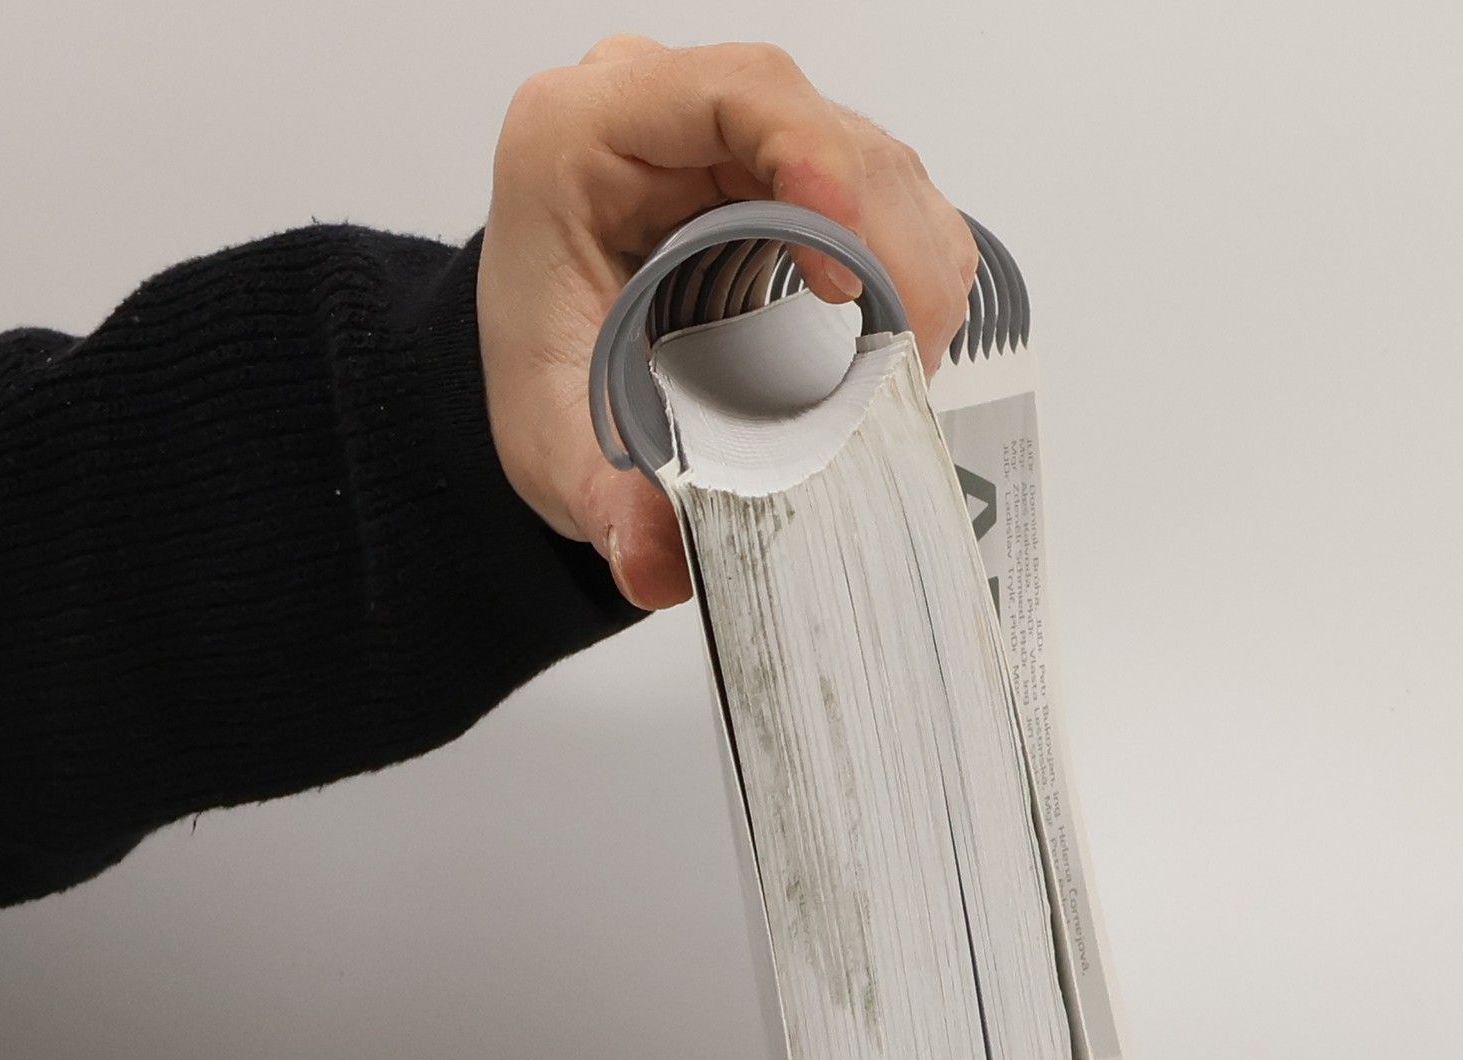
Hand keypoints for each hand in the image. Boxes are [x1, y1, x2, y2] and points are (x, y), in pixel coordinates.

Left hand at [477, 36, 979, 611]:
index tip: (848, 274)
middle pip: (827, 130)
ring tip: (902, 370)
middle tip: (906, 364)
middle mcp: (670, 114)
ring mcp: (744, 141)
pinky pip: (889, 200)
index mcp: (585, 135)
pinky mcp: (797, 178)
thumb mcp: (560, 452)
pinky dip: (913, 274)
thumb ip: (610, 506)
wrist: (555, 382)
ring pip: (875, 164)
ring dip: (912, 268)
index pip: (733, 96)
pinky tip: (895, 347)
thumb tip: (659, 561)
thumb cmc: (549, 381)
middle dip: (890, 248)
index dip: (816, 161)